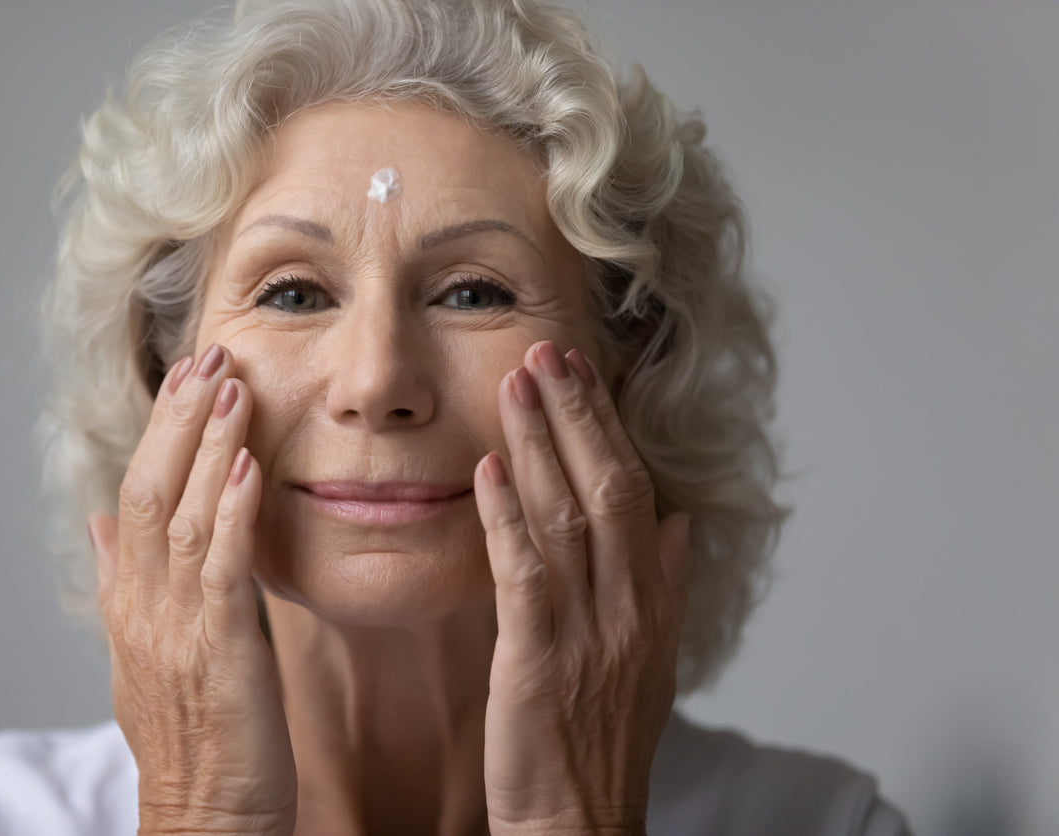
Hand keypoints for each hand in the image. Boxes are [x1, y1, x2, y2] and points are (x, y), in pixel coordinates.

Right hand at [88, 344, 295, 835]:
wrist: (205, 818)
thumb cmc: (193, 737)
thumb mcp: (145, 651)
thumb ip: (124, 582)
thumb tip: (103, 522)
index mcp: (131, 603)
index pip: (136, 497)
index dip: (160, 433)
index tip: (186, 376)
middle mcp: (144, 608)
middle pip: (150, 492)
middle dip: (178, 421)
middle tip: (209, 354)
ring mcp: (177, 629)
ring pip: (182, 519)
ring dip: (207, 448)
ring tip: (231, 386)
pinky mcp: (220, 652)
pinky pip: (223, 571)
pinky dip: (233, 515)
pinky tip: (248, 468)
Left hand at [474, 340, 690, 835]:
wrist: (582, 822)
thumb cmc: (603, 741)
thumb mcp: (653, 659)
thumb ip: (668, 585)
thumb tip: (681, 521)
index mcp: (653, 601)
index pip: (637, 492)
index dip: (610, 427)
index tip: (586, 373)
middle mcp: (630, 606)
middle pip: (610, 487)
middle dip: (579, 413)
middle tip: (550, 350)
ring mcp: (588, 630)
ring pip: (569, 514)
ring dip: (540, 442)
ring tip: (517, 382)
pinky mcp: (539, 657)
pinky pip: (526, 572)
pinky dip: (507, 514)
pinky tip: (487, 469)